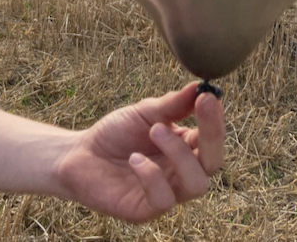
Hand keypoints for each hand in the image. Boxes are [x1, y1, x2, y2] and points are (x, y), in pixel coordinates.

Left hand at [53, 82, 224, 222]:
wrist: (81, 153)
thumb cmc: (117, 132)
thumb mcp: (145, 112)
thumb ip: (173, 104)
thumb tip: (200, 86)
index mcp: (186, 146)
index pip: (212, 138)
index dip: (215, 119)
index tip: (208, 96)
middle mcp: (181, 172)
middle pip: (213, 162)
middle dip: (211, 135)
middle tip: (200, 105)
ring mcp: (166, 192)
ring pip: (196, 183)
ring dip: (179, 153)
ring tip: (154, 130)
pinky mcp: (146, 209)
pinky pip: (163, 199)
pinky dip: (151, 175)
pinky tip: (135, 159)